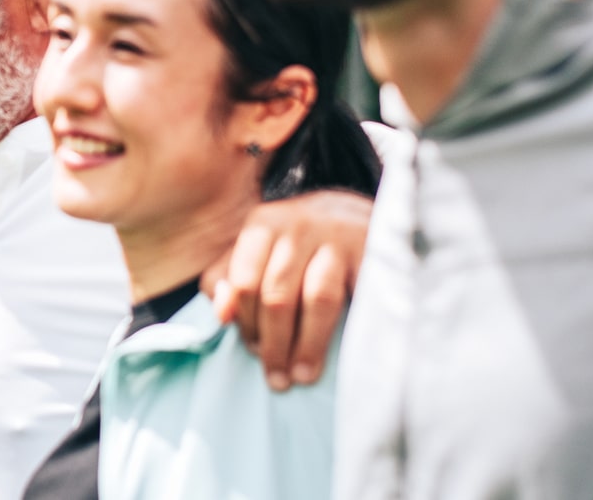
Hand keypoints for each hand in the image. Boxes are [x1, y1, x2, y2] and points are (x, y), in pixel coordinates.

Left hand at [205, 188, 372, 390]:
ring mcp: (337, 238)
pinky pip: (359, 299)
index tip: (253, 352)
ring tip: (304, 376)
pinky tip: (344, 356)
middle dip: (275, 342)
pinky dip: (350, 329)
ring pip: (317, 298)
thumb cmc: (296, 244)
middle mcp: (297, 226)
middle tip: (278, 378)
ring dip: (309, 343)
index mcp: (262, 225)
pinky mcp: (372, 253)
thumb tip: (221, 315)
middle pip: (277, 293)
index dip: (247, 323)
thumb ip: (227, 280)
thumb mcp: (255, 252)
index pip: (244, 282)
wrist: (354, 213)